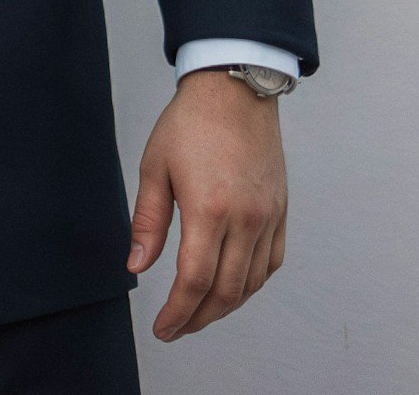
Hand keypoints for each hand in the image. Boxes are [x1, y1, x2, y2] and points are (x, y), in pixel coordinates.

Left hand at [128, 70, 288, 340]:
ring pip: (252, 283)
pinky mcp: (281, 211)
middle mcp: (246, 220)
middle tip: (176, 328)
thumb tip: (137, 267)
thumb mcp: (154, 168)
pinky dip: (252, 284)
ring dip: (225, 306)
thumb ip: (147, 222)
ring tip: (199, 313)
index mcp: (209, 210)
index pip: (194, 282)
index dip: (177, 313)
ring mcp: (268, 217)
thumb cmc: (190, 124)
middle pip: (225, 291)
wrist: (235, 91)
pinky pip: (272, 263)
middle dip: (198, 318)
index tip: (162, 328)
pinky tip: (233, 288)